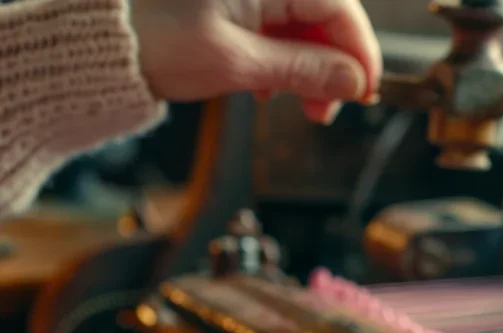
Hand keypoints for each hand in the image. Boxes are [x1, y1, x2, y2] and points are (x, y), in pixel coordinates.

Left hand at [129, 0, 381, 123]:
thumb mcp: (239, 64)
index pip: (341, 8)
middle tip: (325, 110)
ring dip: (307, 65)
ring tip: (294, 104)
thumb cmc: (152, 40)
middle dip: (332, 65)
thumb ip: (306, 70)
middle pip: (325, 14)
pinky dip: (280, 55)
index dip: (360, 54)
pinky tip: (267, 84)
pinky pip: (275, 22)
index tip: (363, 93)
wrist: (95, 42)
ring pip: (302, 22)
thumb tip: (353, 81)